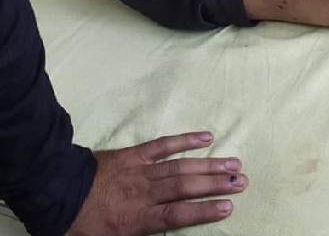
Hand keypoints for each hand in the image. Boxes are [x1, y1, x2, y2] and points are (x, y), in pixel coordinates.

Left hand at [65, 132, 247, 235]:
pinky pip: (163, 145)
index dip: (204, 210)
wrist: (53, 191)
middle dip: (217, 184)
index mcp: (136, 219)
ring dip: (210, 164)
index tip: (228, 206)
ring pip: (181, 166)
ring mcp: (141, 170)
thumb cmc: (77, 224)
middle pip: (186, 187)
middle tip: (243, 181)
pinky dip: (185, 140)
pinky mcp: (134, 154)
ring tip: (234, 164)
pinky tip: (206, 137)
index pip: (178, 215)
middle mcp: (144, 193)